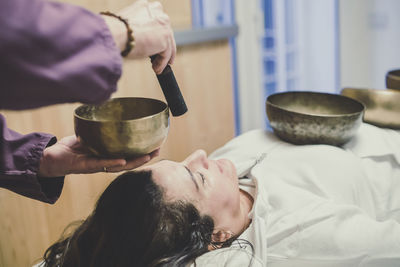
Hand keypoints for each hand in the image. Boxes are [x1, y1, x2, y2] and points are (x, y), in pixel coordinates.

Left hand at [38, 135, 158, 176]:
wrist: (50, 158)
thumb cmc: (70, 148)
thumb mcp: (89, 135)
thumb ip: (99, 127)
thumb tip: (110, 109)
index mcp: (108, 156)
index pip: (129, 155)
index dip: (143, 152)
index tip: (157, 145)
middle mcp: (105, 163)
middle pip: (130, 162)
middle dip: (145, 157)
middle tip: (158, 150)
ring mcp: (96, 166)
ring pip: (120, 166)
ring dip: (135, 161)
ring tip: (148, 156)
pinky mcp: (84, 166)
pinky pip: (101, 164)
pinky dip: (113, 162)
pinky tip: (123, 160)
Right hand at [103, 0, 175, 73]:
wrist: (115, 33)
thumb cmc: (115, 31)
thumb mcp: (128, 25)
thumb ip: (138, 28)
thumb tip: (141, 40)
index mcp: (146, 7)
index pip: (157, 22)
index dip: (157, 35)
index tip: (156, 45)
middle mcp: (157, 11)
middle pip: (166, 32)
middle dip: (164, 47)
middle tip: (160, 58)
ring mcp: (163, 24)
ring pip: (168, 44)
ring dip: (163, 58)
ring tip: (157, 67)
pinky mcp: (165, 37)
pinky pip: (165, 54)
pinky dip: (161, 63)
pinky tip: (156, 69)